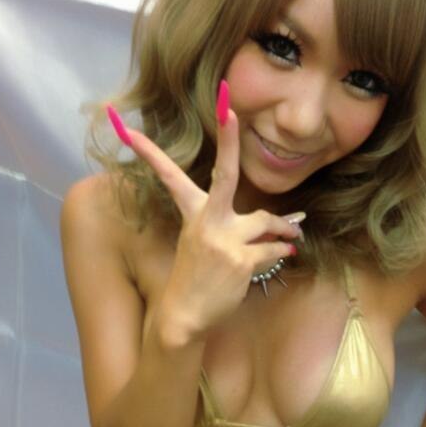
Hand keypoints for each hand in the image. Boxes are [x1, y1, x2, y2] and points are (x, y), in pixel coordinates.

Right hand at [106, 83, 300, 337]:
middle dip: (227, 140)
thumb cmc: (196, 277)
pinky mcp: (240, 261)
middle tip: (229, 110)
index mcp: (191, 215)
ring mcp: (222, 241)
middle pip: (223, 176)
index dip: (151, 152)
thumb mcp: (205, 244)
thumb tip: (287, 221)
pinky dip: (283, 251)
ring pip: (265, 221)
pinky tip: (288, 253)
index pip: (169, 176)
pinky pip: (273, 249)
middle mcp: (205, 222)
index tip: (132, 128)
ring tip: (294, 233)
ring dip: (284, 227)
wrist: (185, 316)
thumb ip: (239, 226)